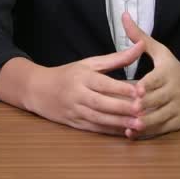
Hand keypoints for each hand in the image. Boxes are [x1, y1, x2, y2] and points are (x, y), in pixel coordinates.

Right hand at [15, 42, 146, 135]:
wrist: (38, 89)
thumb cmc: (68, 74)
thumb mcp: (89, 63)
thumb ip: (116, 58)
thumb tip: (140, 46)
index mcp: (81, 76)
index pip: (102, 83)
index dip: (120, 88)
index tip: (139, 90)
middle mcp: (77, 94)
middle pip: (100, 103)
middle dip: (121, 107)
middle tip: (141, 110)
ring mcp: (74, 111)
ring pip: (98, 118)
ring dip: (118, 122)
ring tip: (138, 125)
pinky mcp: (74, 124)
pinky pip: (93, 129)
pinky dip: (109, 131)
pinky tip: (125, 132)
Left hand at [122, 12, 179, 139]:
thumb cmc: (177, 69)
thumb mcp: (162, 52)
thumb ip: (140, 37)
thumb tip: (123, 15)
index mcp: (169, 73)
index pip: (158, 80)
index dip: (147, 86)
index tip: (136, 89)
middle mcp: (174, 92)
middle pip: (158, 100)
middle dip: (143, 105)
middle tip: (127, 109)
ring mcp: (177, 109)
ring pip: (160, 117)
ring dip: (145, 122)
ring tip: (128, 125)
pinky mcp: (178, 123)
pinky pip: (162, 129)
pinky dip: (148, 132)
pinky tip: (132, 133)